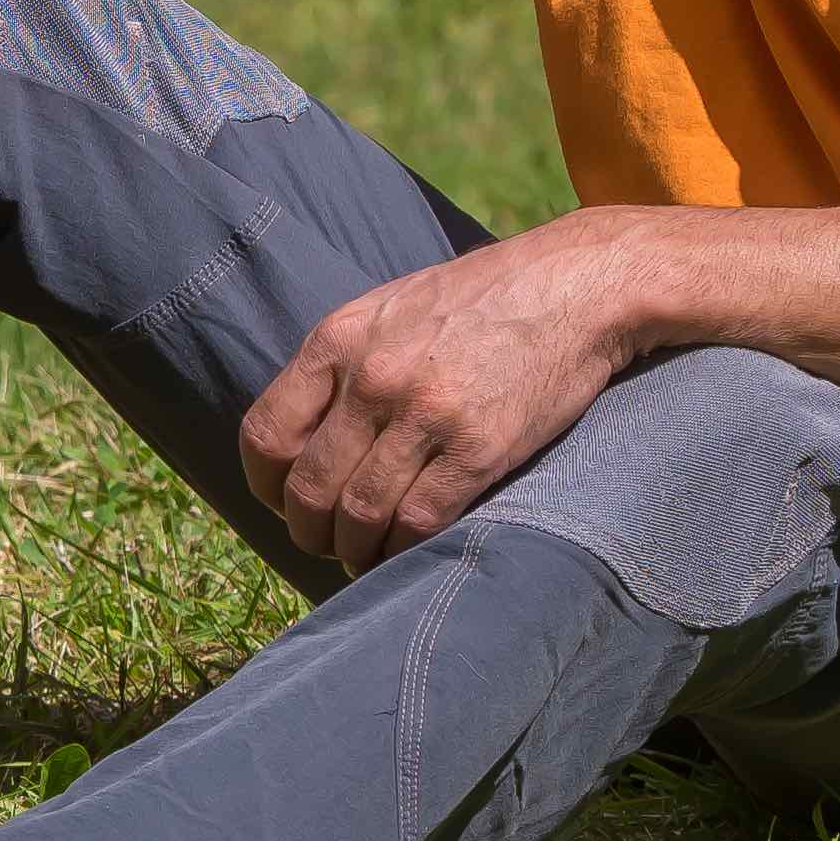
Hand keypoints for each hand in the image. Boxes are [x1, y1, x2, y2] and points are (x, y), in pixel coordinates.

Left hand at [235, 219, 657, 574]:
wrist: (573, 285)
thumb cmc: (479, 300)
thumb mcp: (388, 309)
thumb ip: (342, 364)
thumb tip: (304, 433)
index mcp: (338, 340)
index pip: (266, 434)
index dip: (266, 485)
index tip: (282, 502)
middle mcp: (373, 379)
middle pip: (310, 487)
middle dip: (309, 531)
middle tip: (325, 542)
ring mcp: (426, 415)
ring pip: (360, 514)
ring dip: (355, 549)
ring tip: (364, 555)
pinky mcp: (480, 448)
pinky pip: (419, 522)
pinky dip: (403, 550)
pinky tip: (405, 552)